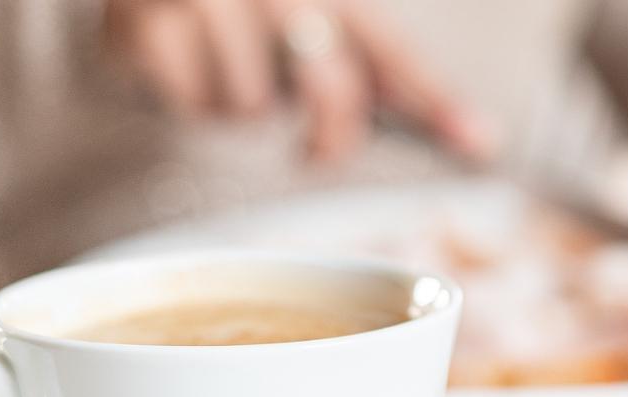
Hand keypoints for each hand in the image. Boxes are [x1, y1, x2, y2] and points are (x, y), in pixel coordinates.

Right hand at [103, 0, 492, 162]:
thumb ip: (382, 68)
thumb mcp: (318, 13)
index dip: (435, 101)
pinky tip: (183, 63)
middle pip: (327, 89)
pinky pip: (191, 108)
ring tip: (226, 65)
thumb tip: (478, 136)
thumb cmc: (246, 1)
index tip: (480, 143)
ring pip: (250, 109)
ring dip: (243, 107)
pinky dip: (190, 102)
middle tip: (315, 152)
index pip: (391, 49)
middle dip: (328, 134)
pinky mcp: (148, 26)